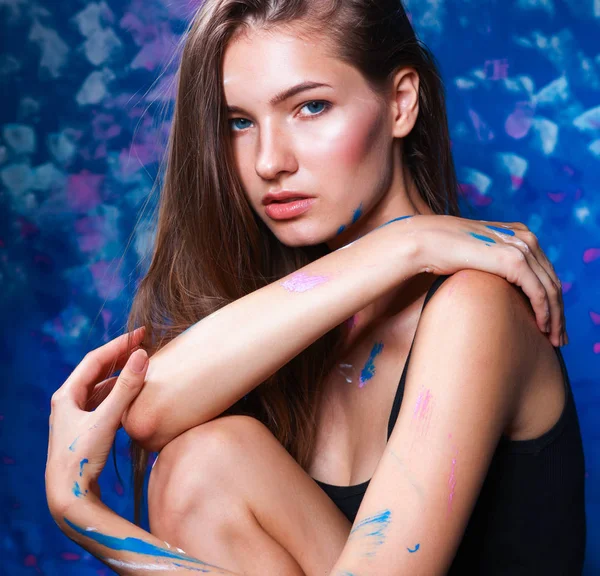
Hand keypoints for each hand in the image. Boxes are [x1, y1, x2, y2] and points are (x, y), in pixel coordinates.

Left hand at [45, 327, 147, 514]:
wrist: (67, 495)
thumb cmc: (81, 457)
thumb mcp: (107, 420)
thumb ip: (126, 388)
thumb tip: (141, 355)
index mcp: (66, 395)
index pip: (95, 359)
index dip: (118, 344)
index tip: (140, 333)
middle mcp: (68, 401)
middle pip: (96, 370)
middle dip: (119, 355)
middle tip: (142, 343)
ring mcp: (74, 415)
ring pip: (99, 385)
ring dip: (119, 373)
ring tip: (140, 364)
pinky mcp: (83, 428)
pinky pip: (102, 400)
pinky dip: (117, 391)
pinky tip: (131, 392)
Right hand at [399, 215, 566, 347]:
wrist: (427, 241)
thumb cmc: (443, 251)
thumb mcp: (476, 255)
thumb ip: (491, 262)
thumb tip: (496, 285)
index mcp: (518, 233)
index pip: (545, 270)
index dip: (552, 298)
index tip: (552, 321)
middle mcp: (525, 237)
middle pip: (552, 280)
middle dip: (559, 312)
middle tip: (559, 338)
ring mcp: (521, 247)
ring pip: (550, 289)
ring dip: (555, 317)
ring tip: (554, 339)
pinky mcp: (514, 260)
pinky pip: (538, 292)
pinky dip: (544, 312)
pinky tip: (543, 327)